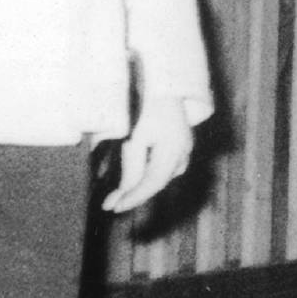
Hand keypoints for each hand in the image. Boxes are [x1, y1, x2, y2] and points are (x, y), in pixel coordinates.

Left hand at [104, 100, 197, 214]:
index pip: (152, 183)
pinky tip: (136, 178)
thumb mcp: (136, 137)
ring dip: (140, 185)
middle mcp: (183, 155)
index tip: (115, 207)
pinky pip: (164, 169)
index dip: (133, 197)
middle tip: (111, 204)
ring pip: (160, 177)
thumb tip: (125, 191)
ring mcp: (185, 152)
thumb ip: (133, 165)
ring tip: (120, 192)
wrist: (167, 89)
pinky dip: (148, 176)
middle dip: (133, 194)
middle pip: (156, 183)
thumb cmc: (148, 109)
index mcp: (173, 151)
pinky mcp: (182, 149)